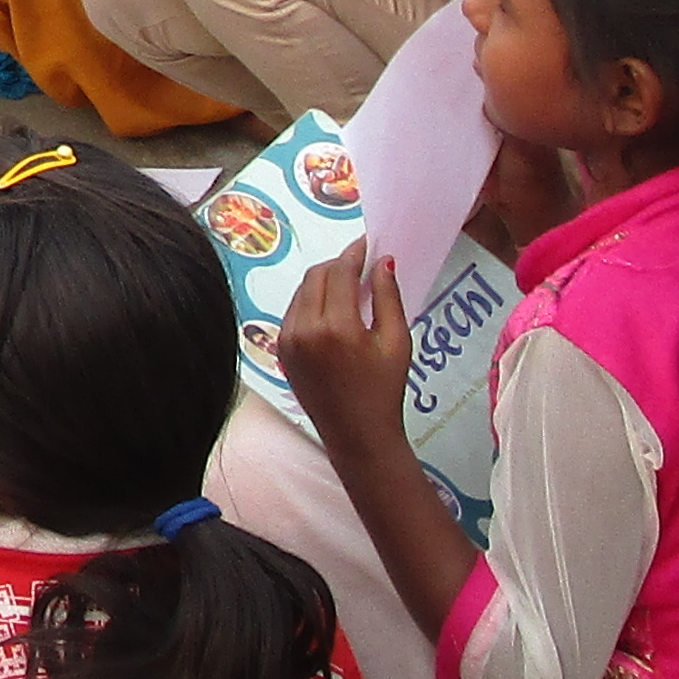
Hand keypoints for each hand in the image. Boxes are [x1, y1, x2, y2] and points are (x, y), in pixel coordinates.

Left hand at [274, 241, 414, 466]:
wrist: (357, 434)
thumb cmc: (383, 390)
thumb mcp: (396, 342)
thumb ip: (388, 297)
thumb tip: (383, 262)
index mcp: (336, 327)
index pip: (340, 272)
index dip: (355, 252)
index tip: (369, 243)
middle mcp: (304, 329)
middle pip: (317, 275)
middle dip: (339, 263)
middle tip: (362, 263)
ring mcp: (288, 340)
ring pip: (302, 290)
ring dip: (324, 280)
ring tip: (350, 285)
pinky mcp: (281, 350)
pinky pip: (294, 311)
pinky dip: (311, 300)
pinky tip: (333, 308)